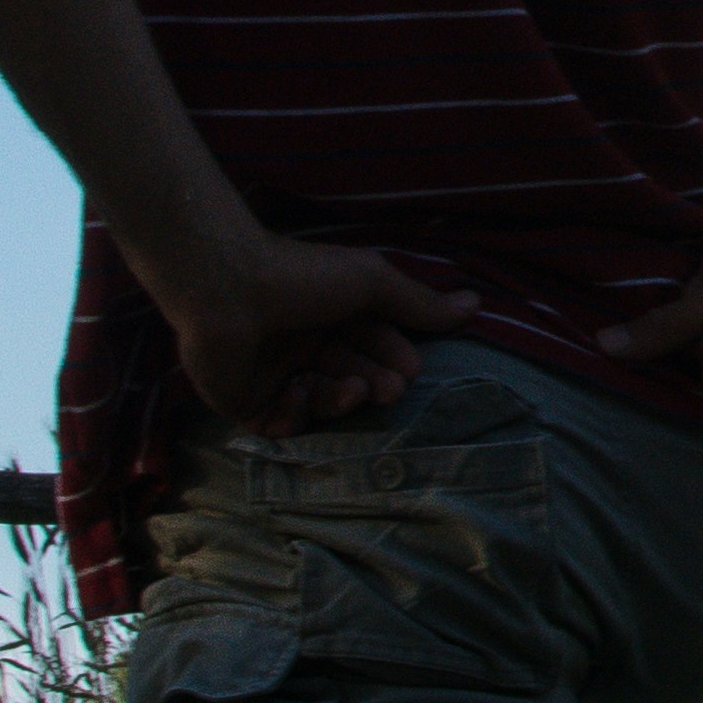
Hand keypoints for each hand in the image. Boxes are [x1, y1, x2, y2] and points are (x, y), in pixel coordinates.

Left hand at [140, 228, 480, 434]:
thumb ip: (419, 302)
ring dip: (338, 401)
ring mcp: (272, 375)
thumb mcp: (372, 283)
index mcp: (331, 316)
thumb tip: (476, 303)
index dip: (394, 361)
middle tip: (386, 391)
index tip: (410, 370)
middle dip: (372, 386)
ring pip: (319, 405)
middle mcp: (303, 346)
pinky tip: (299, 395)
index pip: (372, 346)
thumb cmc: (301, 277)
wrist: (226, 289)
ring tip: (346, 389)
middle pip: (350, 378)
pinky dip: (294, 417)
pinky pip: (279, 425)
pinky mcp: (244, 401)